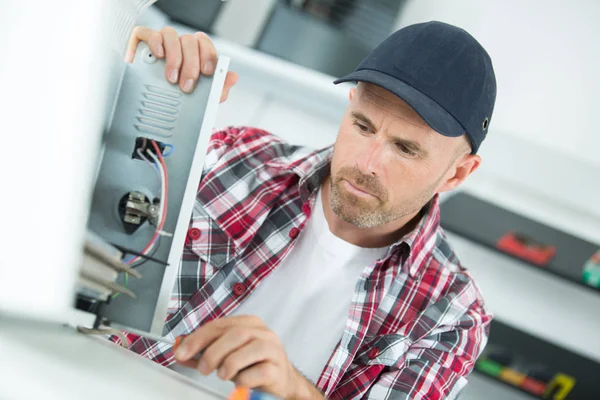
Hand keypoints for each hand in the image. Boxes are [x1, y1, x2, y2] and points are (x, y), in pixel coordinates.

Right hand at [125, 26, 237, 100]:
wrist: (154, 103)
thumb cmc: (179, 94)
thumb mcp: (200, 96)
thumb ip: (218, 87)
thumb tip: (233, 77)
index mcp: (195, 52)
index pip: (204, 43)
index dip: (208, 55)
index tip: (207, 72)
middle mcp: (179, 43)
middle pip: (189, 41)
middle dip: (190, 65)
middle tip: (186, 86)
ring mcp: (162, 41)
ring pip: (170, 34)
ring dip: (173, 57)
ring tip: (172, 78)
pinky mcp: (143, 41)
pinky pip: (146, 33)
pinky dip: (153, 43)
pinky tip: (157, 57)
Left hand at [174, 316, 323, 399]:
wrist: (281, 380)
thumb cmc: (252, 364)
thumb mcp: (226, 354)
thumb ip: (204, 351)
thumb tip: (181, 349)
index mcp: (248, 323)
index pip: (219, 325)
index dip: (198, 338)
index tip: (182, 352)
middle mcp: (262, 332)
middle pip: (233, 335)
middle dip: (212, 353)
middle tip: (203, 369)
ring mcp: (272, 349)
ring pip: (246, 350)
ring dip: (228, 365)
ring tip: (223, 375)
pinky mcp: (277, 369)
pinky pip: (257, 372)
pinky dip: (243, 379)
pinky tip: (240, 381)